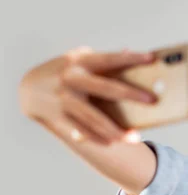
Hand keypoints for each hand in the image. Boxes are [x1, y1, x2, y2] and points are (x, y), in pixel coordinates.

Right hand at [19, 47, 156, 144]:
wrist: (29, 87)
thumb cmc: (65, 71)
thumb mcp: (80, 60)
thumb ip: (104, 59)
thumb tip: (129, 51)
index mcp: (80, 62)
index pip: (109, 59)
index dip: (130, 58)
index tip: (151, 58)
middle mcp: (71, 78)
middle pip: (105, 88)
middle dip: (130, 94)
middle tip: (152, 101)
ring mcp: (62, 98)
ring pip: (93, 117)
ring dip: (115, 130)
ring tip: (135, 138)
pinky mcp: (57, 116)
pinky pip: (81, 131)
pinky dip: (97, 139)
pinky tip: (113, 144)